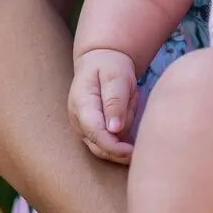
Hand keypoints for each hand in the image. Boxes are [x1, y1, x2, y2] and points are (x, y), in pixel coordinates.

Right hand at [68, 48, 136, 163]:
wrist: (100, 61)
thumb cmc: (109, 66)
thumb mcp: (115, 76)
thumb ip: (115, 101)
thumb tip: (114, 129)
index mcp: (81, 106)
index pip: (95, 134)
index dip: (113, 147)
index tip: (132, 151)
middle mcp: (79, 122)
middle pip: (101, 147)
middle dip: (123, 135)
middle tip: (133, 103)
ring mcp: (86, 129)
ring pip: (110, 145)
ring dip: (126, 128)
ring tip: (129, 98)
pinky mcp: (96, 133)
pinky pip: (115, 140)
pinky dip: (126, 129)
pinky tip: (128, 107)